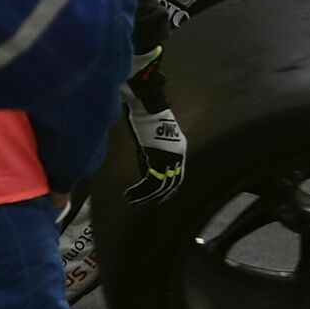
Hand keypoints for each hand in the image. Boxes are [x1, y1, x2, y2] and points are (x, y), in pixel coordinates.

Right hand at [120, 61, 187, 203]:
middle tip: (147, 204)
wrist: (147, 104)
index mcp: (179, 148)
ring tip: (133, 201)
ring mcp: (171, 156)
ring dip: (146, 196)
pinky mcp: (159, 157)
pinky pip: (151, 180)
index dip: (168, 188)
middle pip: (171, 182)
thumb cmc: (145, 117)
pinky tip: (130, 195)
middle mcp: (178, 154)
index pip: (177, 174)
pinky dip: (140, 190)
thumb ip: (150, 155)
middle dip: (159, 195)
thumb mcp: (150, 139)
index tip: (158, 197)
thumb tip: (145, 170)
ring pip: (161, 184)